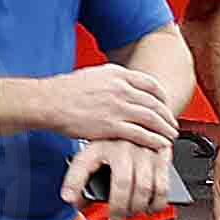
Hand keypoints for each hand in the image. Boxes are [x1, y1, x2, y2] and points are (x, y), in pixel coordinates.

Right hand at [25, 62, 179, 146]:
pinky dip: (153, 140)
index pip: (150, 84)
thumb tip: (118, 84)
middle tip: (172, 124)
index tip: (164, 104)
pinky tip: (159, 145)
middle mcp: (121, 89)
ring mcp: (117, 107)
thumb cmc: (63, 91)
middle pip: (155, 103)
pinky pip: (140, 134)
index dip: (162, 96)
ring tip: (170, 136)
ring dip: (165, 129)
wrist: (47, 102)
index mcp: (117, 74)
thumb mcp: (91, 75)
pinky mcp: (111, 126)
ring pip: (152, 119)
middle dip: (167, 115)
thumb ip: (109, 79)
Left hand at [66, 137, 174, 219]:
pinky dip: (158, 202)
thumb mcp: (90, 155)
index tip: (69, 199)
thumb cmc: (110, 144)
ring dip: (139, 207)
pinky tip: (150, 207)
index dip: (74, 184)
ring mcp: (144, 150)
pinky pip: (163, 185)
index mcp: (98, 146)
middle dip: (120, 208)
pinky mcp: (162, 155)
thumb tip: (73, 200)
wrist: (137, 122)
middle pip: (123, 185)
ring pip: (146, 188)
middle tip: (116, 217)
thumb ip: (79, 179)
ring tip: (132, 213)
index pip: (82, 166)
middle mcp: (121, 146)